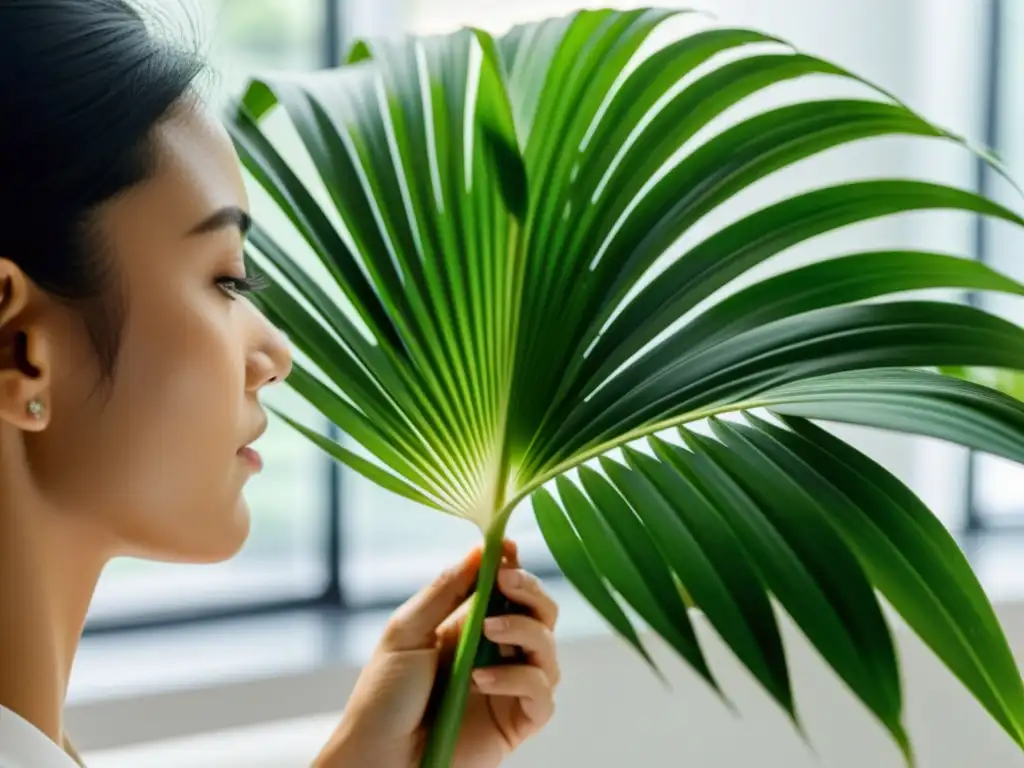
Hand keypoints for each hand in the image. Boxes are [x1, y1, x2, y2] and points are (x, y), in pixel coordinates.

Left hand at [314, 540, 559, 767]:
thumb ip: (446, 591)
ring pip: (549, 650)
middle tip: (507, 581)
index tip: (508, 549)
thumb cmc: (383, 697)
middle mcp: (497, 652)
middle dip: (530, 590)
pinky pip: (542, 694)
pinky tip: (483, 680)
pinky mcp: (517, 723)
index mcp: (470, 626)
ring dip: (524, 630)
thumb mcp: (406, 631)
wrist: (377, 757)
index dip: (514, 566)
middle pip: (541, 613)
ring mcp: (510, 687)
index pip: (508, 588)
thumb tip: (481, 549)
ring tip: (488, 630)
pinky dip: (519, 679)